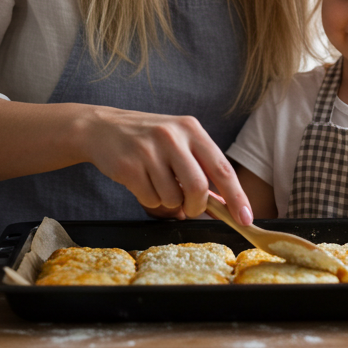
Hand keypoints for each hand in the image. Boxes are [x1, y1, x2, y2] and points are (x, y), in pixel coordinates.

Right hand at [83, 107, 252, 224]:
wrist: (101, 128)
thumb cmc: (147, 139)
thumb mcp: (178, 143)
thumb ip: (201, 169)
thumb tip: (225, 205)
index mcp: (191, 129)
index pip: (222, 168)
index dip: (236, 196)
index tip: (245, 218)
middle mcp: (172, 136)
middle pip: (198, 187)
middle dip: (196, 207)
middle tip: (189, 209)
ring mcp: (149, 150)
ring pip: (172, 198)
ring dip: (168, 203)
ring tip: (158, 185)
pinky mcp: (128, 166)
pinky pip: (150, 199)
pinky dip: (150, 200)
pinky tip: (142, 182)